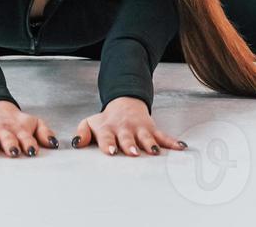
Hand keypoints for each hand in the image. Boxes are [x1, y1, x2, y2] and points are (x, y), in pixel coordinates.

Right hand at [0, 100, 59, 157]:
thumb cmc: (17, 122)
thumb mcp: (34, 123)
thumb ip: (45, 133)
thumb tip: (55, 145)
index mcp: (20, 129)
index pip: (26, 137)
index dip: (29, 143)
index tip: (31, 151)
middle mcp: (4, 130)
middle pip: (8, 138)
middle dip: (11, 145)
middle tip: (14, 152)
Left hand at [72, 97, 188, 156]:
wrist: (124, 103)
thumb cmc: (106, 120)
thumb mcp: (90, 123)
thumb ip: (82, 133)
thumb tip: (75, 143)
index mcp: (107, 129)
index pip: (106, 137)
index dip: (108, 144)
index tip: (112, 151)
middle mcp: (124, 128)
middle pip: (127, 138)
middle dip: (130, 145)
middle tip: (133, 152)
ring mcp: (139, 129)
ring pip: (146, 137)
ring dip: (150, 144)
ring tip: (154, 151)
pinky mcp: (151, 129)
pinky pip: (163, 136)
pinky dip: (172, 142)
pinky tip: (180, 147)